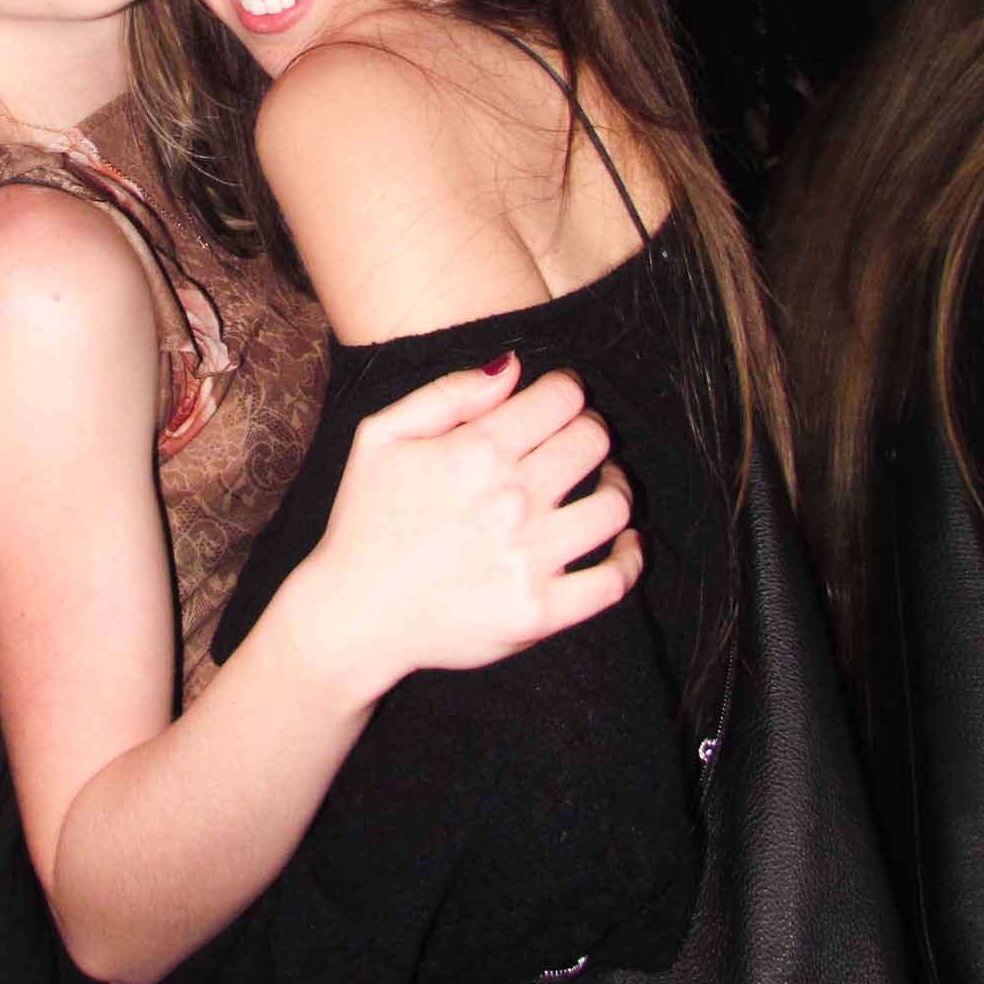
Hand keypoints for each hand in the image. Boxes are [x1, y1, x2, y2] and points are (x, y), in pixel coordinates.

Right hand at [298, 356, 640, 703]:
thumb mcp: (380, 436)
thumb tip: (513, 367)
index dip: (567, 391)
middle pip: (593, 443)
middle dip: (592, 432)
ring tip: (601, 487)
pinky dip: (631, 557)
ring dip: (616, 487)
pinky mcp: (540, 612)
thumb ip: (447, 394)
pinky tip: (624, 543)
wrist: (353, 615)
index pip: (562, 398)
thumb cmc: (365, 521)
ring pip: (614, 506)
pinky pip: (614, 580)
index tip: (559, 403)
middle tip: (579, 442)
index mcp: (476, 451)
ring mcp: (529, 559)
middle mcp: (511, 500)